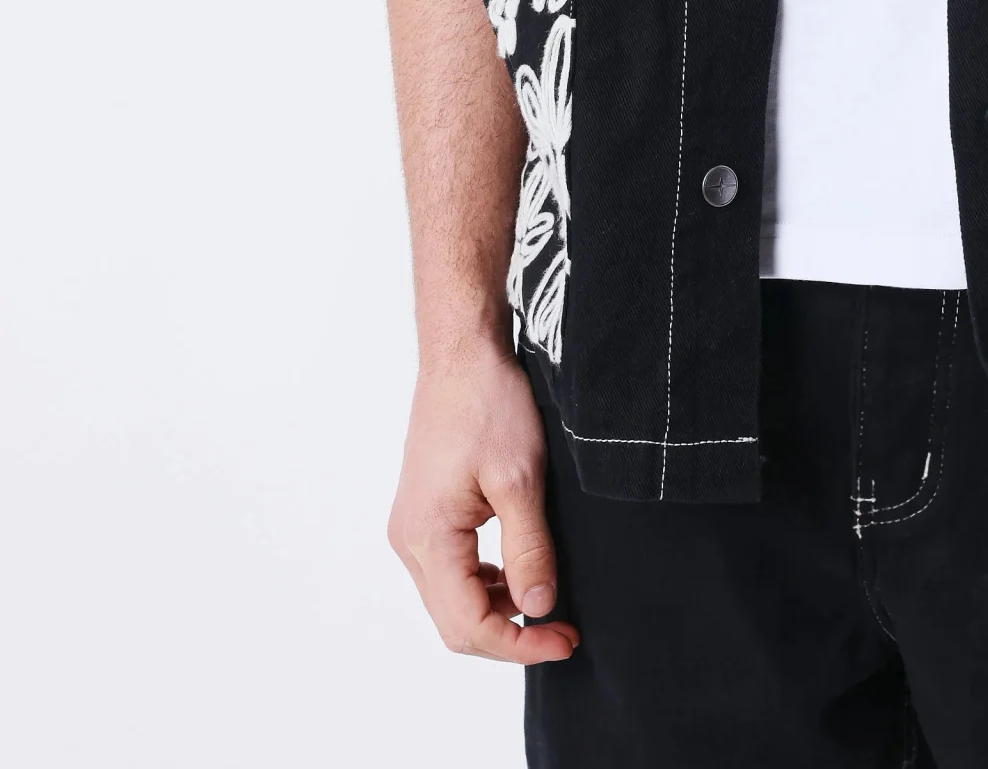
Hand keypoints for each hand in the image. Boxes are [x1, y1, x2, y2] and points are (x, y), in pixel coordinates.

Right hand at [388, 342, 579, 663]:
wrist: (463, 353)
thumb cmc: (488, 404)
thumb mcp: (521, 478)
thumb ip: (529, 549)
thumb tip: (539, 609)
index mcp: (428, 538)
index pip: (469, 624)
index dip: (520, 644)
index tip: (566, 640)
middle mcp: (410, 541)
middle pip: (456, 623)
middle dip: (510, 636)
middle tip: (564, 632)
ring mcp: (414, 528)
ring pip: (454, 599)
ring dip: (499, 611)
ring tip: (549, 602)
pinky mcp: (426, 513)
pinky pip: (453, 571)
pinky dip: (487, 583)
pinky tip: (521, 571)